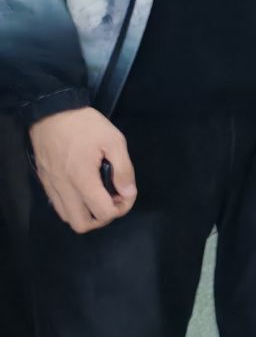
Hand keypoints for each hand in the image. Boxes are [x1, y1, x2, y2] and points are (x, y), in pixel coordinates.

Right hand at [29, 107, 136, 232]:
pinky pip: (58, 206)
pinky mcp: (45, 182)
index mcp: (82, 179)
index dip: (121, 208)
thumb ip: (124, 169)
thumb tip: (128, 192)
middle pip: (82, 224)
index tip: (127, 193)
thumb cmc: (86, 125)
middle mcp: (64, 188)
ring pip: (67, 218)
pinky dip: (74, 206)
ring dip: (87, 214)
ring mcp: (51, 186)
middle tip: (113, 199)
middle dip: (102, 218)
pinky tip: (85, 190)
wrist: (52, 112)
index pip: (103, 212)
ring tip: (100, 195)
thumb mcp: (114, 140)